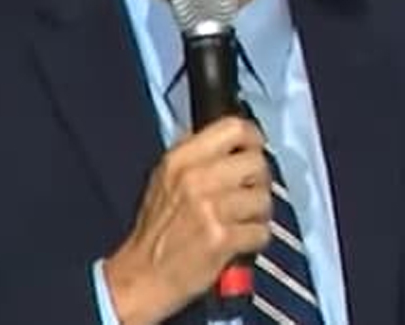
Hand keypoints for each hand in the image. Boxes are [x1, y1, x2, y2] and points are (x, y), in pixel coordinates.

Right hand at [103, 117, 271, 324]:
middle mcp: (195, 178)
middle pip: (256, 162)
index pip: (233, 128)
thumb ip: (197, 155)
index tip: (255, 149)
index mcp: (180, 159)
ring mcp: (210, 208)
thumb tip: (234, 141)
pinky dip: (256, 239)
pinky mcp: (221, 239)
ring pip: (263, 198)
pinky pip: (261, 231)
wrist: (141, 276)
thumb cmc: (156, 230)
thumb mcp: (164, 179)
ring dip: (259, 213)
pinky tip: (241, 241)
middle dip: (259, 181)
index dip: (253, 138)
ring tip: (244, 220)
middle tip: (250, 193)